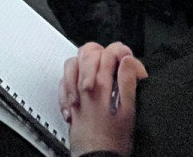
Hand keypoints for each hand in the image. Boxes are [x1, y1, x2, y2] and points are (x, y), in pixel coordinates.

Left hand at [59, 42, 147, 156]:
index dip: (122, 52)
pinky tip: (82, 83)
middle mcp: (84, 85)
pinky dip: (72, 76)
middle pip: (89, 51)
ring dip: (86, 61)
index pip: (109, 52)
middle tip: (114, 62)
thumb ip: (128, 82)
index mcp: (102, 84)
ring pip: (74, 62)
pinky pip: (63, 79)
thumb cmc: (113, 141)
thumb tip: (129, 61)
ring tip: (98, 69)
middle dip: (103, 51)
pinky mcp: (68, 102)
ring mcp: (74, 92)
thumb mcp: (129, 111)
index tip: (128, 60)